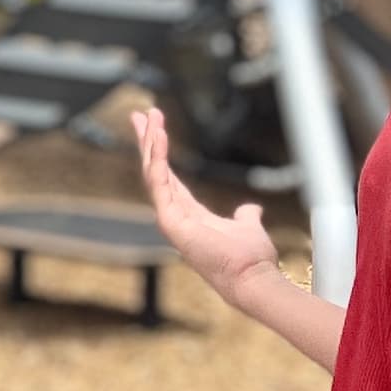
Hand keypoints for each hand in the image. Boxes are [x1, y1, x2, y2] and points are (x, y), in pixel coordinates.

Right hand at [132, 111, 279, 308]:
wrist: (251, 277)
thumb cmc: (249, 258)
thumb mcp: (247, 227)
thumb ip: (245, 216)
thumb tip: (251, 208)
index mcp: (189, 214)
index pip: (168, 177)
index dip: (161, 152)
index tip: (155, 128)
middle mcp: (175, 215)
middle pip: (155, 170)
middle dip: (148, 141)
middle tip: (139, 114)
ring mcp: (169, 218)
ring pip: (153, 173)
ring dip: (151, 143)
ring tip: (149, 116)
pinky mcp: (170, 221)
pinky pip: (160, 182)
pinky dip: (158, 158)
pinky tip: (160, 136)